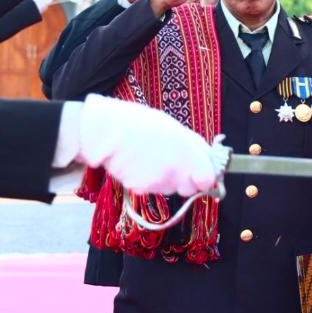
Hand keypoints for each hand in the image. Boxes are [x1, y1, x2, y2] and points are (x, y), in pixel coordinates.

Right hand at [70, 94, 217, 195]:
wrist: (104, 132)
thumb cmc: (139, 123)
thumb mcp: (173, 126)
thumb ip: (193, 145)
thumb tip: (207, 157)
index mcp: (186, 153)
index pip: (207, 179)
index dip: (205, 176)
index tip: (201, 171)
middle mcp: (175, 172)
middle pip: (189, 187)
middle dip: (185, 179)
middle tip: (174, 162)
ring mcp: (157, 183)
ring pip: (170, 188)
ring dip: (166, 178)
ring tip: (151, 158)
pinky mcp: (140, 190)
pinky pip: (151, 188)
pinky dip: (148, 180)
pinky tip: (138, 164)